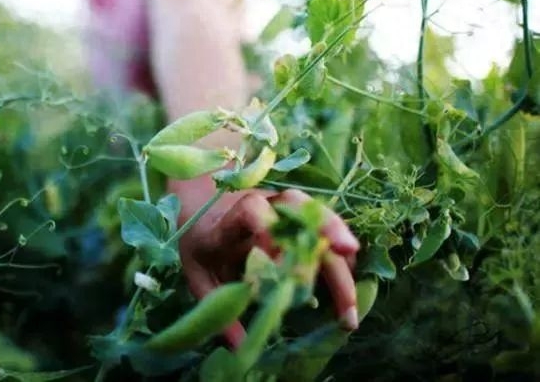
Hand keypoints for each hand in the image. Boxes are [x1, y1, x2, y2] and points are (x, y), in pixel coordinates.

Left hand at [178, 188, 359, 347]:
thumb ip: (216, 302)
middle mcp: (262, 204)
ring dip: (340, 249)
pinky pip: (325, 226)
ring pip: (318, 214)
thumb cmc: (201, 242)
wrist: (202, 203)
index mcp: (230, 219)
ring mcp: (283, 205)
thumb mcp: (197, 272)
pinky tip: (349, 283)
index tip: (279, 269)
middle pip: (298, 207)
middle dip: (325, 234)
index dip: (268, 235)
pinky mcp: (299, 213)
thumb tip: (239, 346)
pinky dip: (340, 253)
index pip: (252, 212)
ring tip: (352, 295)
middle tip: (345, 265)